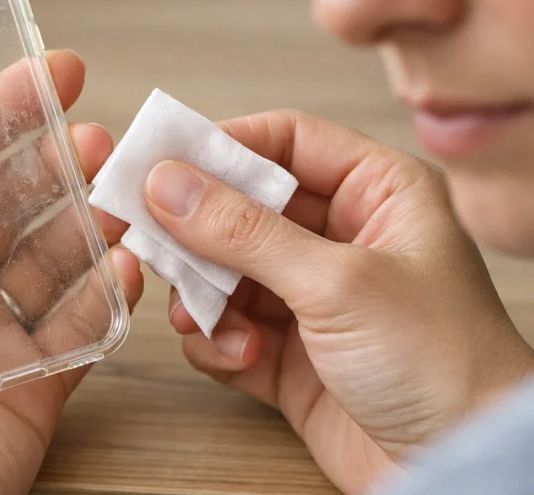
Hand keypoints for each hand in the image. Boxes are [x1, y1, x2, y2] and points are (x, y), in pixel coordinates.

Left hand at [0, 50, 142, 494]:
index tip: (48, 74)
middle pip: (8, 200)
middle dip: (54, 160)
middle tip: (97, 135)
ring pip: (52, 256)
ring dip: (89, 219)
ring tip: (123, 191)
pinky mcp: (28, 385)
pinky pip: (80, 328)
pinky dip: (108, 296)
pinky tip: (127, 266)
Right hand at [142, 110, 533, 493]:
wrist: (458, 471)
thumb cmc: (442, 364)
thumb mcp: (337, 283)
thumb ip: (242, 230)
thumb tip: (168, 182)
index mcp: (377, 193)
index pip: (284, 142)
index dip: (221, 147)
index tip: (160, 160)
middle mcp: (340, 237)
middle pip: (241, 206)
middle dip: (194, 228)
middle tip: (144, 234)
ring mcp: (310, 295)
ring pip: (223, 269)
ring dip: (203, 294)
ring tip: (203, 316)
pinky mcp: (287, 350)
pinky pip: (224, 326)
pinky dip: (217, 340)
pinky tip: (241, 356)